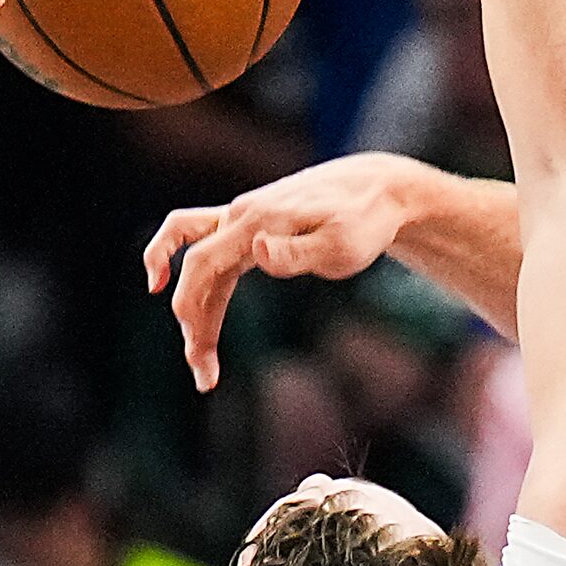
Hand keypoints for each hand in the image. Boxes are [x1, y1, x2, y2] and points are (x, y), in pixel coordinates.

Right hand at [144, 152, 426, 390]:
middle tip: (205, 375)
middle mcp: (241, 214)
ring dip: (194, 309)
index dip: (192, 308)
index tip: (200, 356)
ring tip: (203, 361)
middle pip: (195, 268)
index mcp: (258, 219)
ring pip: (199, 263)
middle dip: (192, 321)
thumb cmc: (364, 221)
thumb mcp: (341, 244)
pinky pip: (207, 250)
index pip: (202, 263)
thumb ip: (297, 252)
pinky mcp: (251, 226)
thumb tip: (257, 251)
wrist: (378, 189)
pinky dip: (196, 281)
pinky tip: (187, 305)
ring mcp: (243, 217)